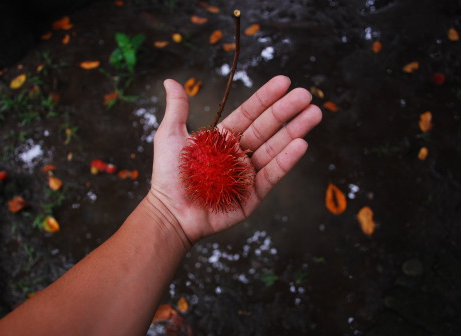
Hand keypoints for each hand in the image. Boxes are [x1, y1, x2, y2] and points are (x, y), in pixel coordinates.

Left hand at [147, 76, 321, 243]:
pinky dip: (286, 160)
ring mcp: (248, 174)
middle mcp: (239, 154)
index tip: (284, 82)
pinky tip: (301, 144)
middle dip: (286, 111)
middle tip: (306, 95)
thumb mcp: (170, 136)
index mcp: (223, 138)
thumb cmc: (168, 175)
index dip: (266, 98)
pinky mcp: (253, 195)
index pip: (249, 113)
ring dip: (294, 131)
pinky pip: (271, 175)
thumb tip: (171, 81)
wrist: (170, 213)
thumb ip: (177, 109)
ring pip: (274, 148)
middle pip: (267, 128)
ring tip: (313, 114)